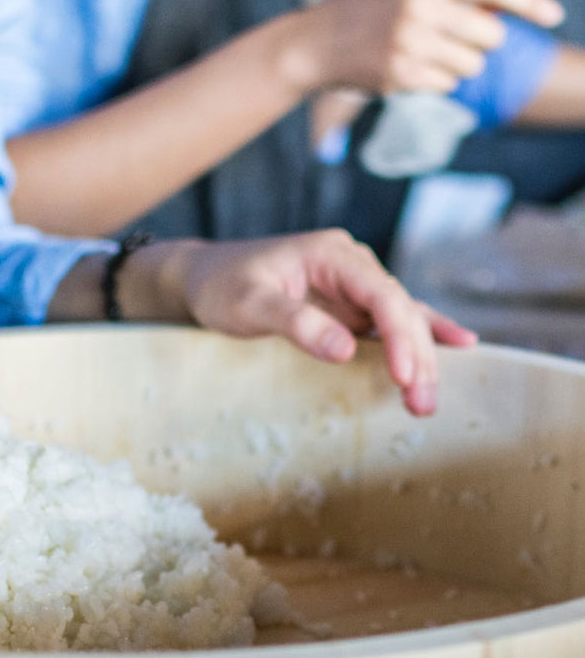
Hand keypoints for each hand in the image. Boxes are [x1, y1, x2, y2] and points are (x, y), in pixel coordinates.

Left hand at [146, 232, 477, 416]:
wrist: (200, 278)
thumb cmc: (220, 286)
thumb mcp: (249, 305)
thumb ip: (296, 323)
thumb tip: (346, 350)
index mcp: (331, 254)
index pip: (381, 294)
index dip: (399, 336)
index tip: (405, 375)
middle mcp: (350, 264)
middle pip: (398, 309)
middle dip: (416, 356)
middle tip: (422, 403)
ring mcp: (350, 284)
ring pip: (399, 318)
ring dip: (418, 357)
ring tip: (426, 401)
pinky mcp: (345, 304)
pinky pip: (389, 320)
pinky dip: (418, 336)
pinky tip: (456, 345)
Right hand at [298, 0, 562, 94]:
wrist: (312, 44)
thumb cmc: (368, 11)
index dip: (528, 2)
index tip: (554, 14)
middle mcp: (420, 10)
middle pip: (489, 37)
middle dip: (481, 42)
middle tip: (459, 39)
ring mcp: (409, 45)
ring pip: (471, 65)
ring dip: (459, 64)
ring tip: (430, 54)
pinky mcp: (400, 76)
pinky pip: (445, 85)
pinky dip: (436, 81)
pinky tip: (410, 69)